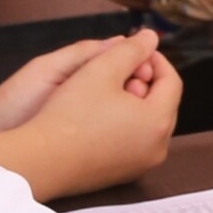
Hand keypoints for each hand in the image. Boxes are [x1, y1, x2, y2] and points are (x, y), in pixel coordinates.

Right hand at [0, 32, 181, 196]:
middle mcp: (158, 148)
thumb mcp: (101, 69)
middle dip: (144, 81)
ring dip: (134, 103)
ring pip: (147, 124)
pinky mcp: (122, 175)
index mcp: (159, 121)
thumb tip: (151, 37)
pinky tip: (98, 116)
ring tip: (106, 91)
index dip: (154, 59)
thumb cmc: (70, 113)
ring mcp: (140, 165)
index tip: (134, 50)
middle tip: (119, 69)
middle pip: (162, 104)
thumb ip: (131, 49)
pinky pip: (133, 142)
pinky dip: (124, 125)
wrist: (41, 161)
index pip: (172, 82)